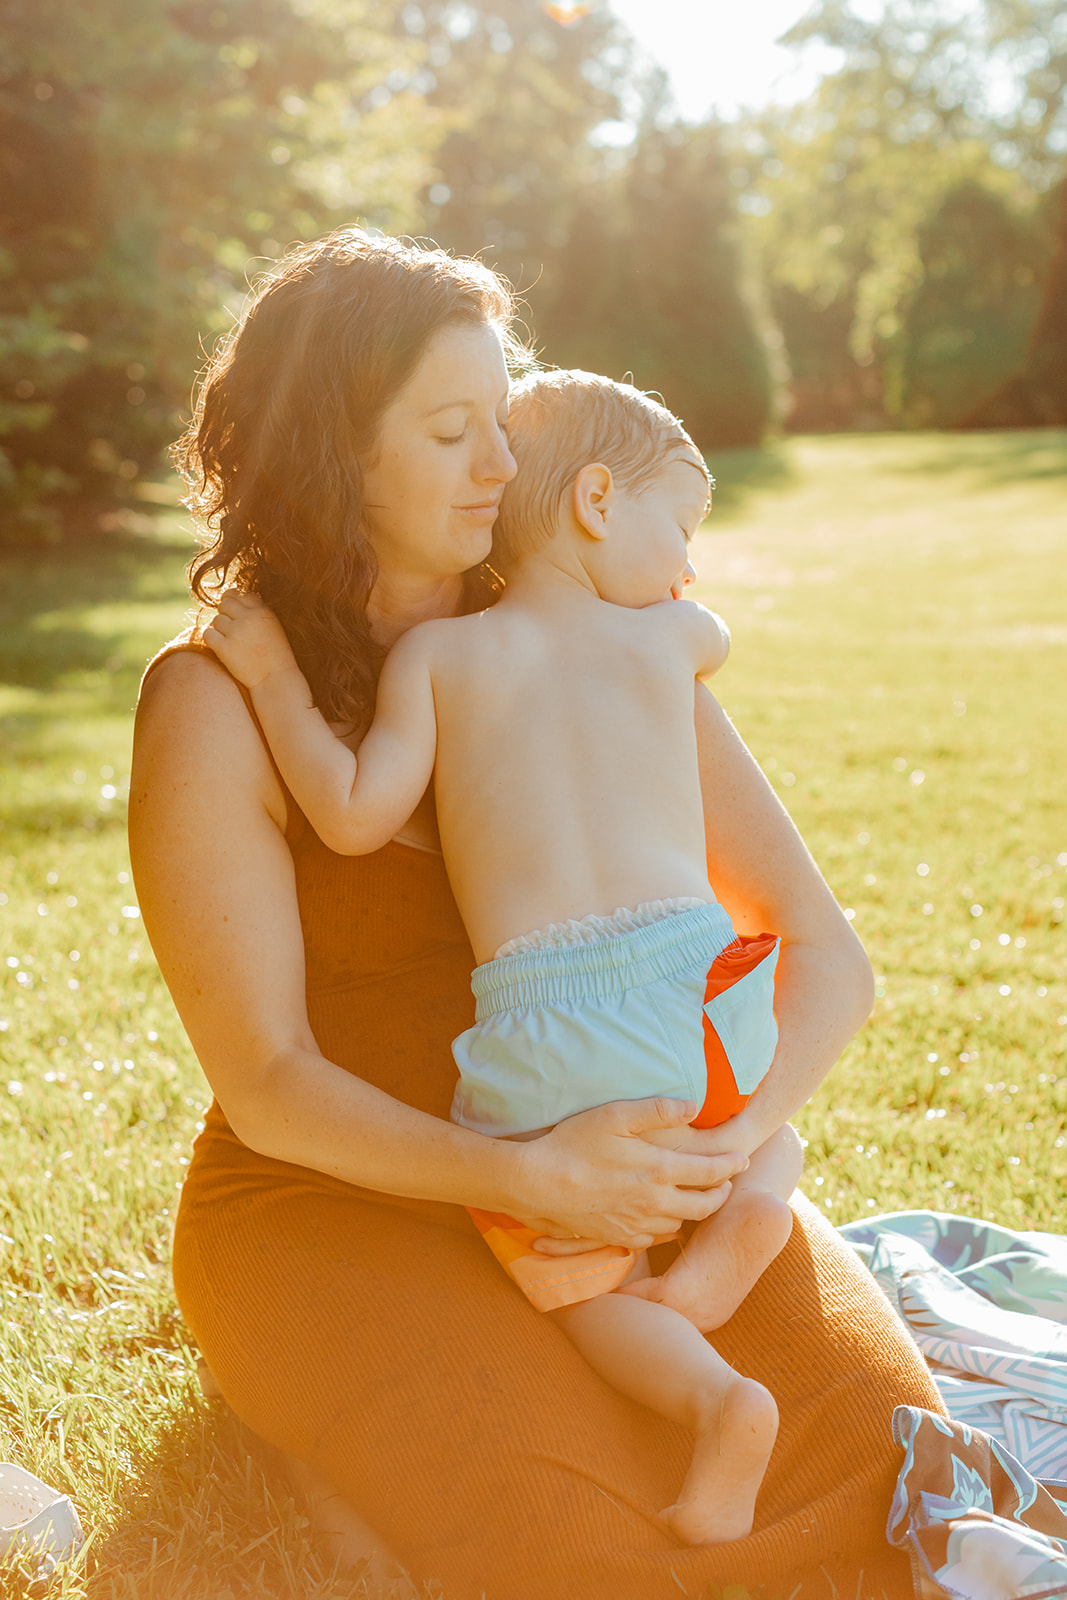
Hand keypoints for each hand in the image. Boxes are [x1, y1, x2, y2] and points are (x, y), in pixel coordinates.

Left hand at [203, 589, 298, 690]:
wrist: (276, 679)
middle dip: (225, 613)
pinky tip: (221, 647)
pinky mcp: (225, 648)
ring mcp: (236, 632)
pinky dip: (211, 639)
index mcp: (263, 612)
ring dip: (220, 629)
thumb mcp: (273, 626)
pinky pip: (208, 634)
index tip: (235, 613)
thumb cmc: (276, 655)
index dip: (235, 602)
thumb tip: (232, 600)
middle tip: (230, 628)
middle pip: (225, 604)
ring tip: (231, 642)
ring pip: (216, 620)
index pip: (241, 594)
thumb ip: (257, 612)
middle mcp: (249, 618)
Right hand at [508, 1097, 746, 1253]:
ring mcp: (638, 1224)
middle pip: (705, 1205)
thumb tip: (692, 1107)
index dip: (731, 1166)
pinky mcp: (619, 1238)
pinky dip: (667, 1227)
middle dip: (721, 1193)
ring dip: (695, 1211)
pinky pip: (656, 1239)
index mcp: (659, 1170)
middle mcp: (656, 1202)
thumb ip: (657, 1109)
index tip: (743, 1160)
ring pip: (682, 1223)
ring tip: (696, 1197)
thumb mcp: (614, 1115)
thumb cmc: (573, 1143)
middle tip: (726, 1183)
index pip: (711, 1172)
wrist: (536, 1184)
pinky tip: (662, 1216)